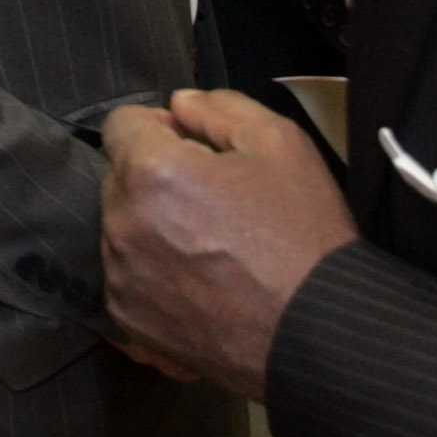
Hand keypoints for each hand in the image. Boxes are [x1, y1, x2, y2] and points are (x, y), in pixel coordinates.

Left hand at [99, 92, 358, 400]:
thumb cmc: (302, 236)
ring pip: (122, 228)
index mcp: (150, 173)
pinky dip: (155, 273)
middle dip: (156, 178)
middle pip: (120, 177)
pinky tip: (201, 281)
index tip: (194, 147)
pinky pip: (129, 276)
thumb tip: (179, 103)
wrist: (316, 332)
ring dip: (153, 226)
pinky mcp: (129, 319)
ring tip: (211, 247)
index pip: (121, 123)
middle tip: (214, 201)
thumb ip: (220, 108)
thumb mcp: (280, 144)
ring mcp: (121, 277)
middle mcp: (120, 224)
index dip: (160, 126)